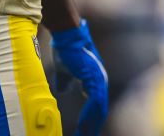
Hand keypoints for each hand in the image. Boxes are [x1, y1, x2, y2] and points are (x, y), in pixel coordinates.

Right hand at [51, 21, 108, 135]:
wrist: (66, 38)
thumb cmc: (65, 52)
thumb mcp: (64, 72)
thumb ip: (65, 82)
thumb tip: (62, 90)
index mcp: (95, 81)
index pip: (96, 105)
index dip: (91, 119)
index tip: (84, 131)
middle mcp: (100, 81)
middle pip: (100, 109)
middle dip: (92, 125)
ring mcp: (99, 79)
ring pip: (99, 108)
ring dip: (90, 123)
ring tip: (83, 135)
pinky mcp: (94, 78)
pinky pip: (94, 101)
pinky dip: (89, 114)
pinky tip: (83, 124)